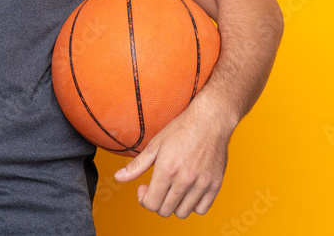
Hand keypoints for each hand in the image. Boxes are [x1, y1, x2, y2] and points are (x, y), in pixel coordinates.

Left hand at [112, 99, 232, 217]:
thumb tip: (118, 177)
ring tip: (172, 189)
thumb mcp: (155, 145)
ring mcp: (202, 184)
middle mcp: (185, 179)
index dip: (143, 199)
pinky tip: (188, 191)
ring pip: (183, 213)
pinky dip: (193, 205)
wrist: (210, 120)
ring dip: (174, 205)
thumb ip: (136, 165)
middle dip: (156, 203)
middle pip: (165, 211)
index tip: (144, 187)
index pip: (151, 204)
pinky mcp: (215, 185)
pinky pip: (202, 209)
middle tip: (157, 188)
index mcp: (167, 169)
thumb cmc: (182, 129)